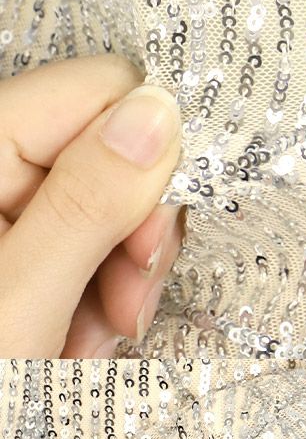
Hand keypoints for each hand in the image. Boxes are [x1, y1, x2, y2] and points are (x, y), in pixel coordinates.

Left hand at [0, 55, 182, 356]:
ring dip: (120, 287)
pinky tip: (74, 346)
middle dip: (135, 239)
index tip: (144, 246)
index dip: (146, 160)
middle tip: (121, 311)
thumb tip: (159, 112)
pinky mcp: (29, 250)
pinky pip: (100, 254)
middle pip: (117, 153)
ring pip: (121, 213)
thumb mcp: (18, 306)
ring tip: (83, 346)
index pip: (99, 92)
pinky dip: (102, 306)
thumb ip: (86, 205)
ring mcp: (14, 214)